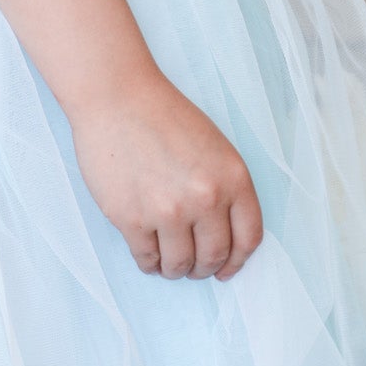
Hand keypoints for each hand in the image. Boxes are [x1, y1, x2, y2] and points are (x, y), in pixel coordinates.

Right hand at [69, 69, 263, 280]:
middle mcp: (206, 199)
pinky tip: (148, 255)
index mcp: (233, 178)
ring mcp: (168, 211)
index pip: (248, 238)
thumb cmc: (162, 115)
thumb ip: (224, 188)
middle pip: (213, 256)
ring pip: (180, 264)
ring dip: (175, 269)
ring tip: (168, 263)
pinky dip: (149, 263)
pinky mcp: (131, 219)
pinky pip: (146, 258)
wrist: (117, 96)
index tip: (226, 269)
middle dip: (204, 267)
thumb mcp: (214, 146)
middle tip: (193, 266)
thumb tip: (222, 234)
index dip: (237, 260)